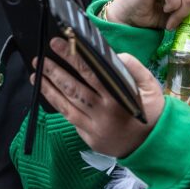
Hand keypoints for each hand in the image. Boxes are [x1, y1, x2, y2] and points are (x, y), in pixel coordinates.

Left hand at [35, 38, 163, 157]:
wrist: (153, 145)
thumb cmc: (151, 111)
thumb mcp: (151, 86)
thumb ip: (134, 68)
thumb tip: (115, 54)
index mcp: (118, 97)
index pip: (91, 73)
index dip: (73, 57)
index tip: (59, 43)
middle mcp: (103, 112)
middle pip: (73, 88)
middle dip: (54, 71)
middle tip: (40, 58)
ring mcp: (94, 127)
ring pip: (66, 105)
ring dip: (49, 88)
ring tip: (36, 75)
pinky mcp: (89, 138)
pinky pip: (70, 118)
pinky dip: (58, 105)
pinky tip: (48, 93)